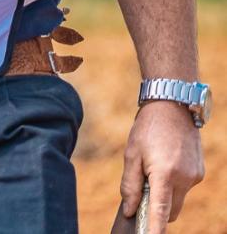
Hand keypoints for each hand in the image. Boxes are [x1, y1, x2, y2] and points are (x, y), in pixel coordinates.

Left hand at [120, 100, 204, 231]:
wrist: (173, 106)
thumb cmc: (148, 129)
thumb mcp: (131, 154)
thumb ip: (129, 185)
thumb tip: (129, 209)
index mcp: (165, 175)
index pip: (160, 212)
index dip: (154, 229)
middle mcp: (184, 179)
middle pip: (169, 211)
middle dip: (156, 209)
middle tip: (139, 193)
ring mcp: (194, 176)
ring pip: (177, 200)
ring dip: (164, 195)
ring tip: (151, 170)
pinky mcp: (199, 172)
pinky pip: (183, 187)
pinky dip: (172, 184)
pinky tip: (163, 164)